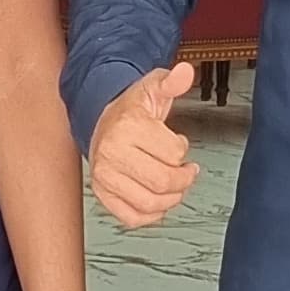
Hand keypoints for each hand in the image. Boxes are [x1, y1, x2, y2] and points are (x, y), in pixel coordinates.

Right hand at [87, 65, 198, 229]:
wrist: (102, 121)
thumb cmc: (131, 109)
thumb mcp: (153, 88)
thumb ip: (172, 82)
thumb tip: (185, 73)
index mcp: (128, 126)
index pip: (173, 153)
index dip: (183, 150)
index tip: (179, 144)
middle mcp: (112, 153)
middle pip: (162, 182)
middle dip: (183, 180)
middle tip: (187, 172)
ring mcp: (105, 176)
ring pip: (149, 204)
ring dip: (171, 199)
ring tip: (175, 187)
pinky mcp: (102, 194)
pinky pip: (131, 217)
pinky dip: (150, 216)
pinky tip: (158, 202)